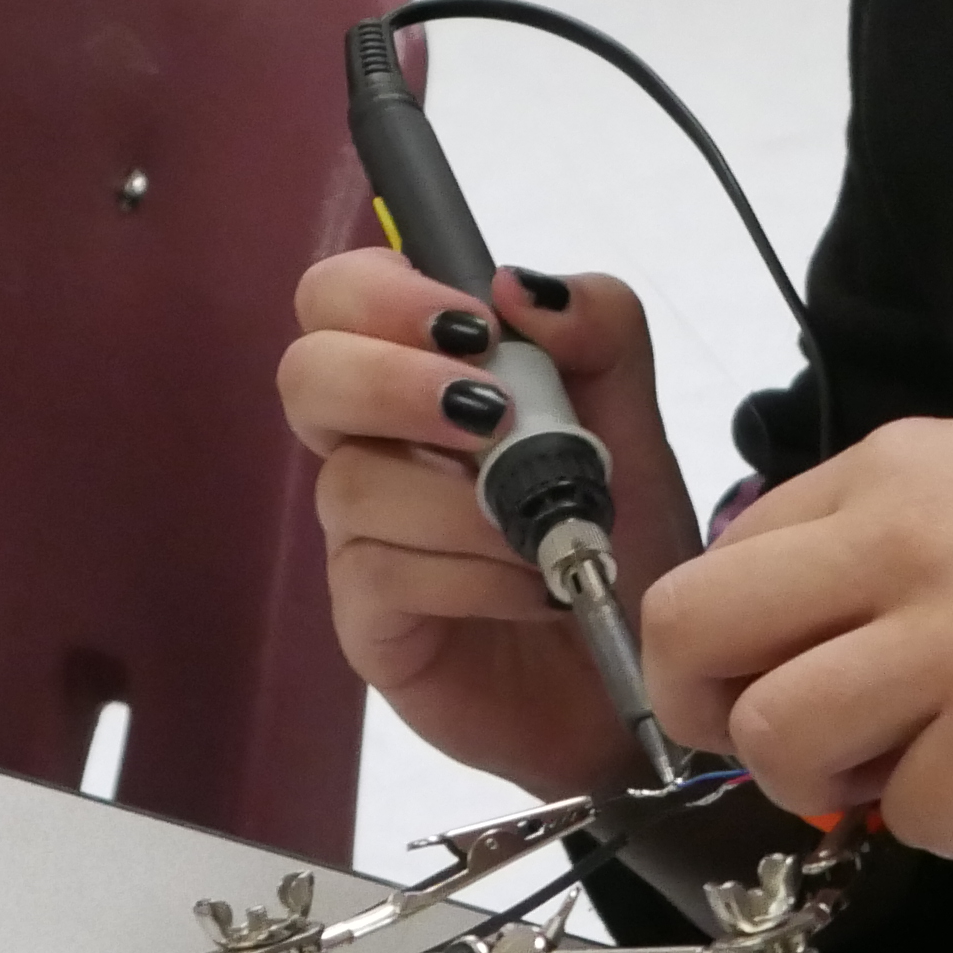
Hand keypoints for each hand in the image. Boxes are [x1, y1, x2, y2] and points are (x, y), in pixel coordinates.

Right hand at [277, 251, 700, 793]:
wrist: (647, 669)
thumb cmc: (624, 534)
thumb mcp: (634, 419)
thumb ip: (600, 329)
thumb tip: (513, 283)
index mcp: (425, 378)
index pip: (339, 298)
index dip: (381, 295)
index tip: (475, 329)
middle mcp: (375, 448)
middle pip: (305, 375)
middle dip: (392, 383)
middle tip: (489, 417)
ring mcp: (361, 538)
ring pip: (354, 484)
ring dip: (466, 504)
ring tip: (548, 537)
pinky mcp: (368, 622)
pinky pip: (379, 572)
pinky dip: (472, 575)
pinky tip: (533, 590)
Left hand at [639, 418, 952, 854]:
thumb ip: (903, 544)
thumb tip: (818, 649)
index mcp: (899, 466)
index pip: (719, 558)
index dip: (727, 648)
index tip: (776, 688)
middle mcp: (903, 531)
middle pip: (695, 638)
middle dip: (721, 718)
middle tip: (810, 753)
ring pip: (776, 740)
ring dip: (840, 783)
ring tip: (937, 766)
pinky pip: (914, 819)